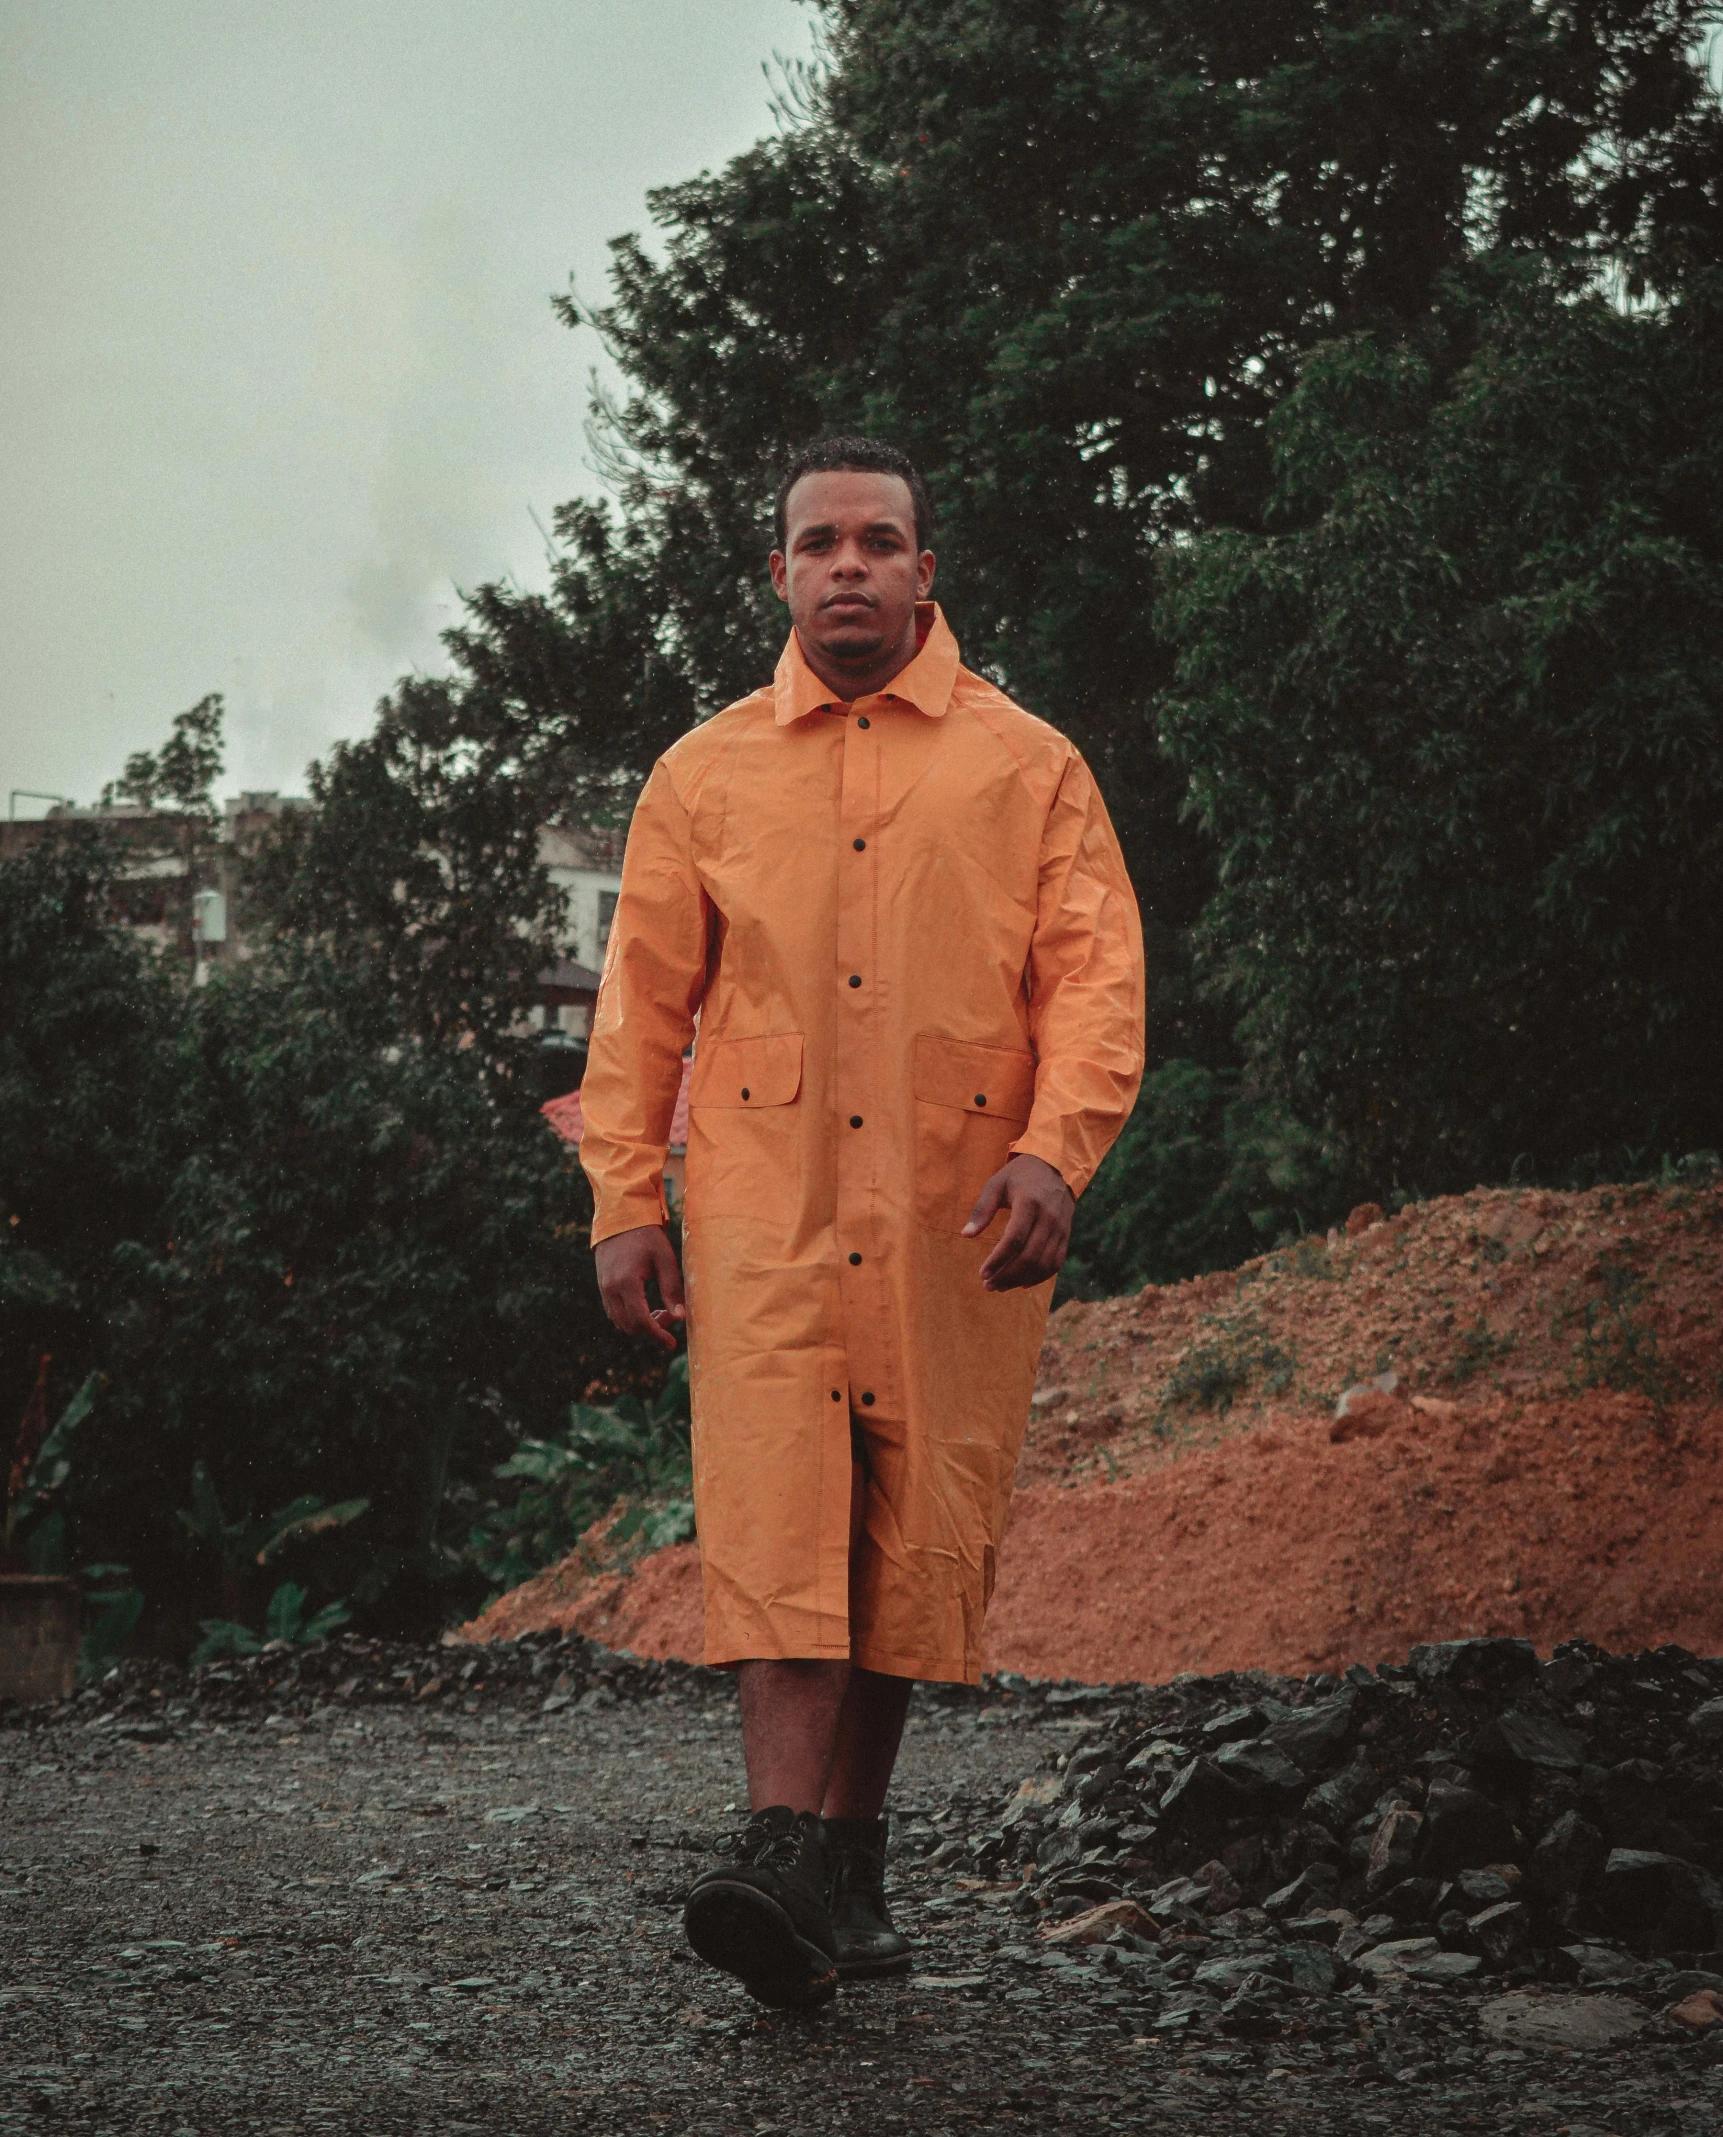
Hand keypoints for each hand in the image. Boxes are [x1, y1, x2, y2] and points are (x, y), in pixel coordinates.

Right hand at [594, 1225, 685, 1349]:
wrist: (621, 1217)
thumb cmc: (647, 1236)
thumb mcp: (665, 1260)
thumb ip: (672, 1289)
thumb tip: (681, 1317)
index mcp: (627, 1283)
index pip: (641, 1321)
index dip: (657, 1335)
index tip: (671, 1343)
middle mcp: (610, 1289)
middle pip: (630, 1327)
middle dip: (652, 1329)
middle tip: (670, 1316)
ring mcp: (604, 1288)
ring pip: (620, 1322)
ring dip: (640, 1324)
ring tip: (660, 1310)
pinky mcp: (602, 1286)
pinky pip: (614, 1312)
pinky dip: (630, 1316)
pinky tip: (646, 1306)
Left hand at [963, 1154, 1074, 1291]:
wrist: (1054, 1166)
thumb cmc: (1019, 1176)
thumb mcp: (996, 1184)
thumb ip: (981, 1209)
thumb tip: (966, 1235)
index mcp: (1029, 1203)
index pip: (1014, 1239)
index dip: (997, 1260)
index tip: (982, 1273)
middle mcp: (1048, 1217)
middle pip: (1029, 1256)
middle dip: (1007, 1275)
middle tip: (988, 1285)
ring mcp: (1060, 1228)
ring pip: (1043, 1264)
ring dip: (1021, 1280)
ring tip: (1001, 1286)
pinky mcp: (1066, 1235)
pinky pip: (1056, 1263)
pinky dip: (1040, 1277)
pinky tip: (1022, 1283)